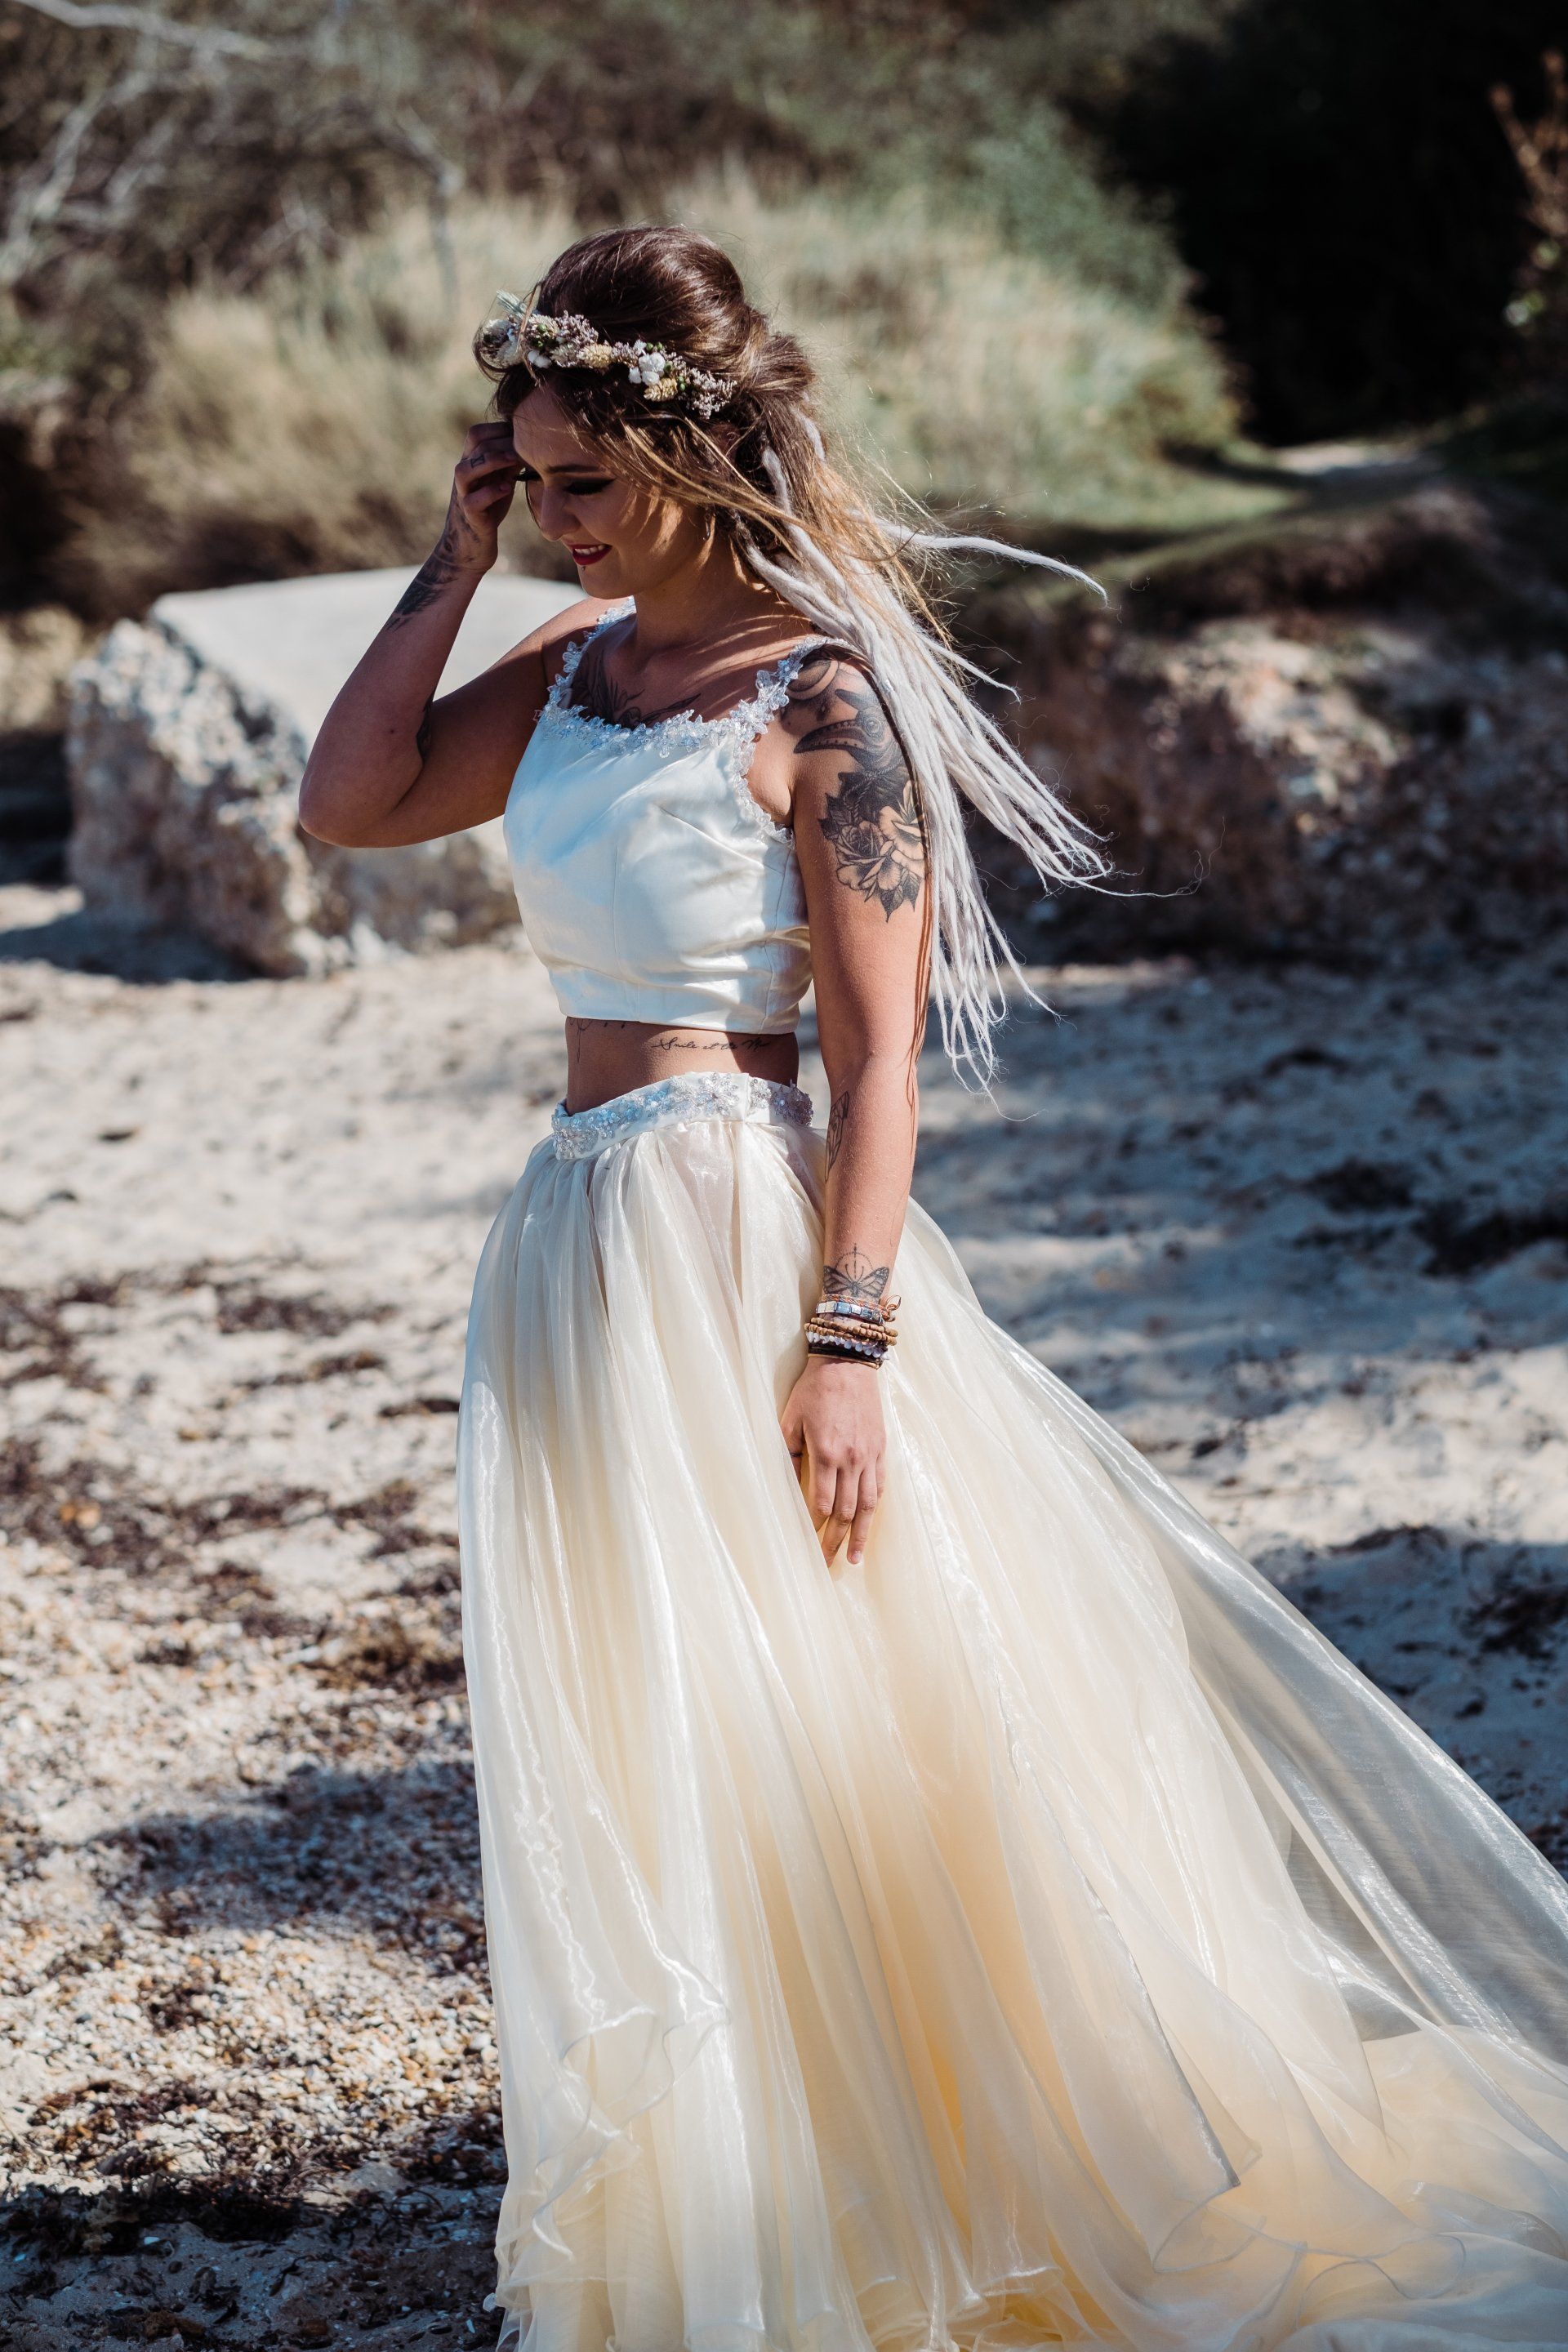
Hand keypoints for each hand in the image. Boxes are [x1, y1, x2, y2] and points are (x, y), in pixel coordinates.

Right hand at [445, 420, 523, 571]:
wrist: (470, 548)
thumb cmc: (488, 511)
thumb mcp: (500, 482)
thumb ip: (509, 464)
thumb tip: (531, 443)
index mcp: (470, 464)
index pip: (477, 433)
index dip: (500, 429)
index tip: (523, 436)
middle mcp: (463, 476)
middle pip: (474, 444)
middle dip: (502, 442)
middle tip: (526, 448)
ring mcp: (463, 495)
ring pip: (465, 470)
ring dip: (491, 462)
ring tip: (514, 462)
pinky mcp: (469, 516)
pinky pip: (473, 501)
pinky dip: (491, 493)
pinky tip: (507, 489)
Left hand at [780, 1356, 885, 1568]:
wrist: (848, 1362)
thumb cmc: (814, 1389)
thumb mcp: (790, 1419)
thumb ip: (787, 1453)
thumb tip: (784, 1483)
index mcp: (826, 1453)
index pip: (821, 1502)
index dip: (814, 1526)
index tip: (806, 1541)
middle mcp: (851, 1459)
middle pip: (845, 1511)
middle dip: (835, 1540)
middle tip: (826, 1562)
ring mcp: (869, 1456)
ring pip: (867, 1505)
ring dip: (860, 1534)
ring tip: (853, 1558)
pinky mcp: (880, 1449)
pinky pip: (880, 1486)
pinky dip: (874, 1509)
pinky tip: (868, 1524)